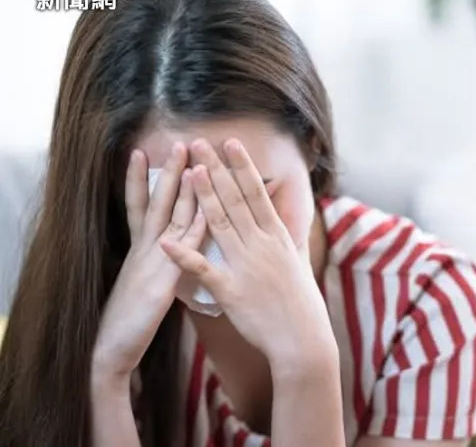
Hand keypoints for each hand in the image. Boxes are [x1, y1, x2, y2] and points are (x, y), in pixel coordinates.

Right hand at [92, 143, 204, 381]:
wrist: (112, 348)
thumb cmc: (131, 316)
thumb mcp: (144, 280)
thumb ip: (155, 260)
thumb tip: (167, 247)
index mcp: (142, 247)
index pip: (141, 204)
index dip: (142, 179)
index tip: (146, 151)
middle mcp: (146, 248)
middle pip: (158, 202)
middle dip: (168, 173)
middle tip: (178, 143)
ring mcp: (154, 262)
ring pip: (171, 219)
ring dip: (183, 192)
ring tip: (193, 164)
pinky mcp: (163, 281)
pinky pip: (184, 252)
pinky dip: (193, 232)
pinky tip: (206, 214)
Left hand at [160, 139, 336, 372]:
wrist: (303, 338)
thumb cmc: (302, 303)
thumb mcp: (299, 263)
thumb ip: (291, 241)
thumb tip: (292, 225)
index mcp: (277, 237)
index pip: (257, 194)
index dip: (242, 167)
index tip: (230, 143)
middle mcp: (262, 245)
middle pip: (235, 201)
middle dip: (217, 169)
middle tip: (199, 143)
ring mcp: (246, 266)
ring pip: (220, 225)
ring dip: (203, 197)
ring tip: (189, 171)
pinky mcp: (231, 291)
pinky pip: (203, 270)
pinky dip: (184, 256)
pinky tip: (166, 241)